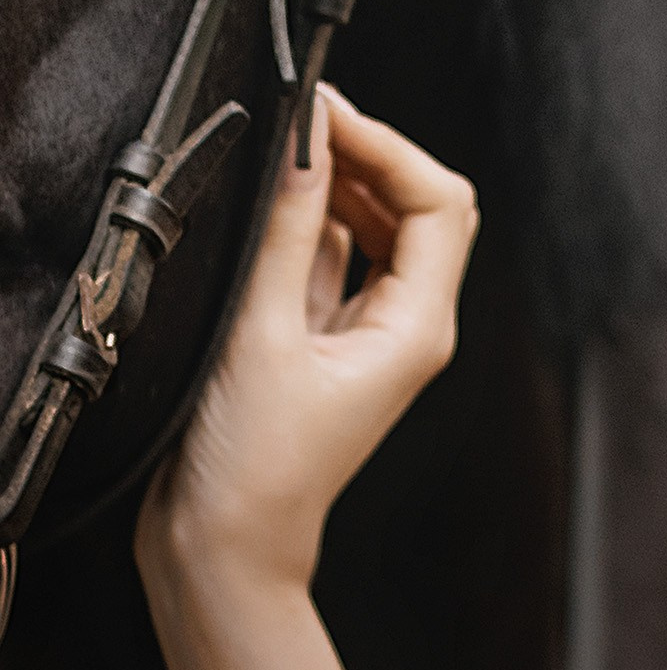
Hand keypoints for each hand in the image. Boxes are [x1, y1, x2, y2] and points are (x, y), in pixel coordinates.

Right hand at [136, 85, 476, 594]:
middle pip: (419, 207)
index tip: (327, 114)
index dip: (390, 147)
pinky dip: (313, 220)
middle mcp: (408, 325)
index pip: (439, 203)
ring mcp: (369, 333)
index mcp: (419, 327)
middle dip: (371, 154)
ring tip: (287, 145)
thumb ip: (287, 231)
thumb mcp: (261, 333)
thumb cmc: (250, 467)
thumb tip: (306, 142)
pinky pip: (335, 258)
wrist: (223, 555)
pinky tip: (274, 198)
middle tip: (306, 117)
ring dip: (341, 181)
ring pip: (378, 228)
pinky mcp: (325, 339)